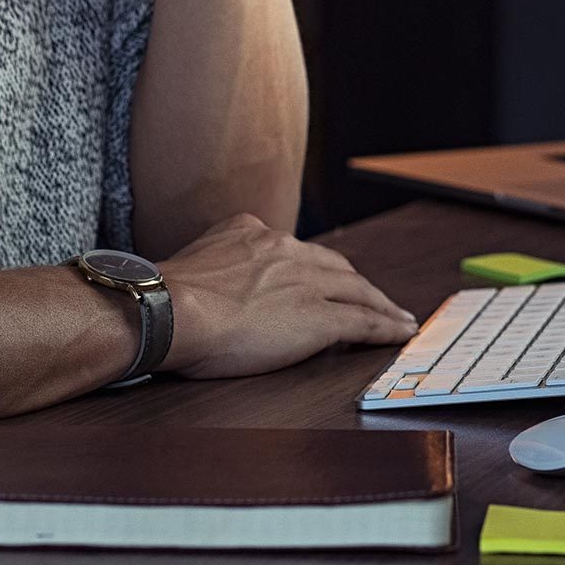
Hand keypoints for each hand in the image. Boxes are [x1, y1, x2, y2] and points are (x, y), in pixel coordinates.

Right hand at [156, 212, 417, 378]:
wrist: (170, 310)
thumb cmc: (164, 301)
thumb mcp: (191, 266)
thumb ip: (212, 268)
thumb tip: (208, 291)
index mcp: (249, 232)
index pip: (294, 251)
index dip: (315, 269)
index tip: (323, 279)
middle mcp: (283, 248)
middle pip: (333, 265)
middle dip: (355, 283)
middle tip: (373, 298)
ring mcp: (304, 281)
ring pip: (357, 289)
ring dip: (380, 304)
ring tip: (397, 317)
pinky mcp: (319, 315)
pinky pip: (363, 320)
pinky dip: (386, 326)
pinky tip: (399, 332)